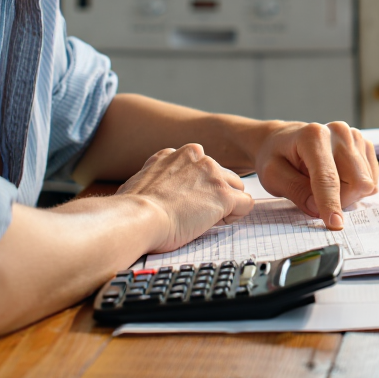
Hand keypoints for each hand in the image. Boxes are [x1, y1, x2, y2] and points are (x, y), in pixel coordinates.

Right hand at [115, 144, 253, 252]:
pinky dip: (236, 216)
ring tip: (204, 220)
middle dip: (214, 195)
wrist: (136, 216)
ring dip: (225, 205)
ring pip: (236, 188)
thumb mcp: (144, 179)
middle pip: (222, 176)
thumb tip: (157, 188)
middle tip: (195, 215)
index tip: (186, 203)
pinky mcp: (224, 194)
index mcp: (179, 154)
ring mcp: (213, 174)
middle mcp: (199, 158)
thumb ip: (159, 176)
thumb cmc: (132, 208)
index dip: (199, 188)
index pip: (203, 168)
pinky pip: (245, 204)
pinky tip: (217, 223)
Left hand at [251, 120, 378, 228]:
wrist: (283, 139)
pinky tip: (339, 179)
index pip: (328, 177)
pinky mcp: (364, 145)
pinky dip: (356, 188)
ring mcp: (355, 136)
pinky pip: (371, 179)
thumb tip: (317, 209)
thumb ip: (294, 190)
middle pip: (356, 182)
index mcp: (314, 136)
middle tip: (316, 198)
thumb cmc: (277, 157)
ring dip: (347, 194)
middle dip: (339, 200)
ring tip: (324, 185)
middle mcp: (339, 132)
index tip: (334, 224)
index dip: (331, 203)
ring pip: (366, 183)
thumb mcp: (272, 175)